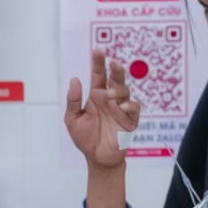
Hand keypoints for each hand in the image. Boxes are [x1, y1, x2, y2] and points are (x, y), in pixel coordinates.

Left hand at [65, 50, 141, 168]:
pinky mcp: (130, 121)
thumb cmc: (85, 138)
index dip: (99, 62)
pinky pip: (134, 109)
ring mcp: (121, 109)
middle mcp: (110, 99)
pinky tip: (121, 108)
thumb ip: (73, 100)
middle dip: (115, 69)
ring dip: (118, 90)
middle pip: (115, 79)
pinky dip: (129, 106)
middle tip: (113, 62)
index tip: (98, 49)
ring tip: (108, 95)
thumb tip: (75, 79)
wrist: (96, 158)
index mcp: (96, 95)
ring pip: (125, 91)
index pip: (98, 74)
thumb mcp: (72, 118)